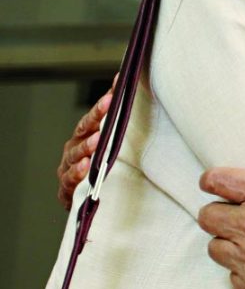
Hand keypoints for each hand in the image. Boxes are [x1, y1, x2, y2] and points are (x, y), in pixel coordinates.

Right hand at [56, 80, 113, 207]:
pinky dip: (78, 172)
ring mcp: (69, 166)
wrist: (83, 199)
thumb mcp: (111, 147)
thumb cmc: (100, 168)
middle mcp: (74, 147)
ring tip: (97, 139)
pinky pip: (71, 178)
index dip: (104, 102)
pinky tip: (86, 166)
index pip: (94, 116)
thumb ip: (119, 127)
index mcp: (85, 135)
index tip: (116, 89)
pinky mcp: (67, 187)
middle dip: (97, 115)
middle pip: (85, 128)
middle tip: (108, 103)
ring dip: (88, 145)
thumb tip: (133, 97)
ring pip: (76, 152)